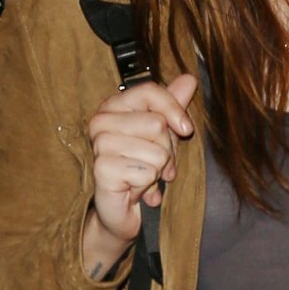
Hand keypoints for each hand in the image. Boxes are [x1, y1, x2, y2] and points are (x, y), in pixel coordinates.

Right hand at [82, 73, 197, 276]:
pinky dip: (148, 187)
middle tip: (157, 166)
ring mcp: (99, 144)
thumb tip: (189, 78)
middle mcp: (101, 120)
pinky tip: (135, 190)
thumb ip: (173, 106)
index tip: (186, 130)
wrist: (122, 211)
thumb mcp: (163, 135)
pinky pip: (147, 172)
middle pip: (157, 124)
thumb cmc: (142, 169)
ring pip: (156, 151)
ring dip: (158, 171)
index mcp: (114, 106)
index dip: (174, 110)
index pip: (150, 92)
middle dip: (167, 151)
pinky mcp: (102, 168)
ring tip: (144, 178)